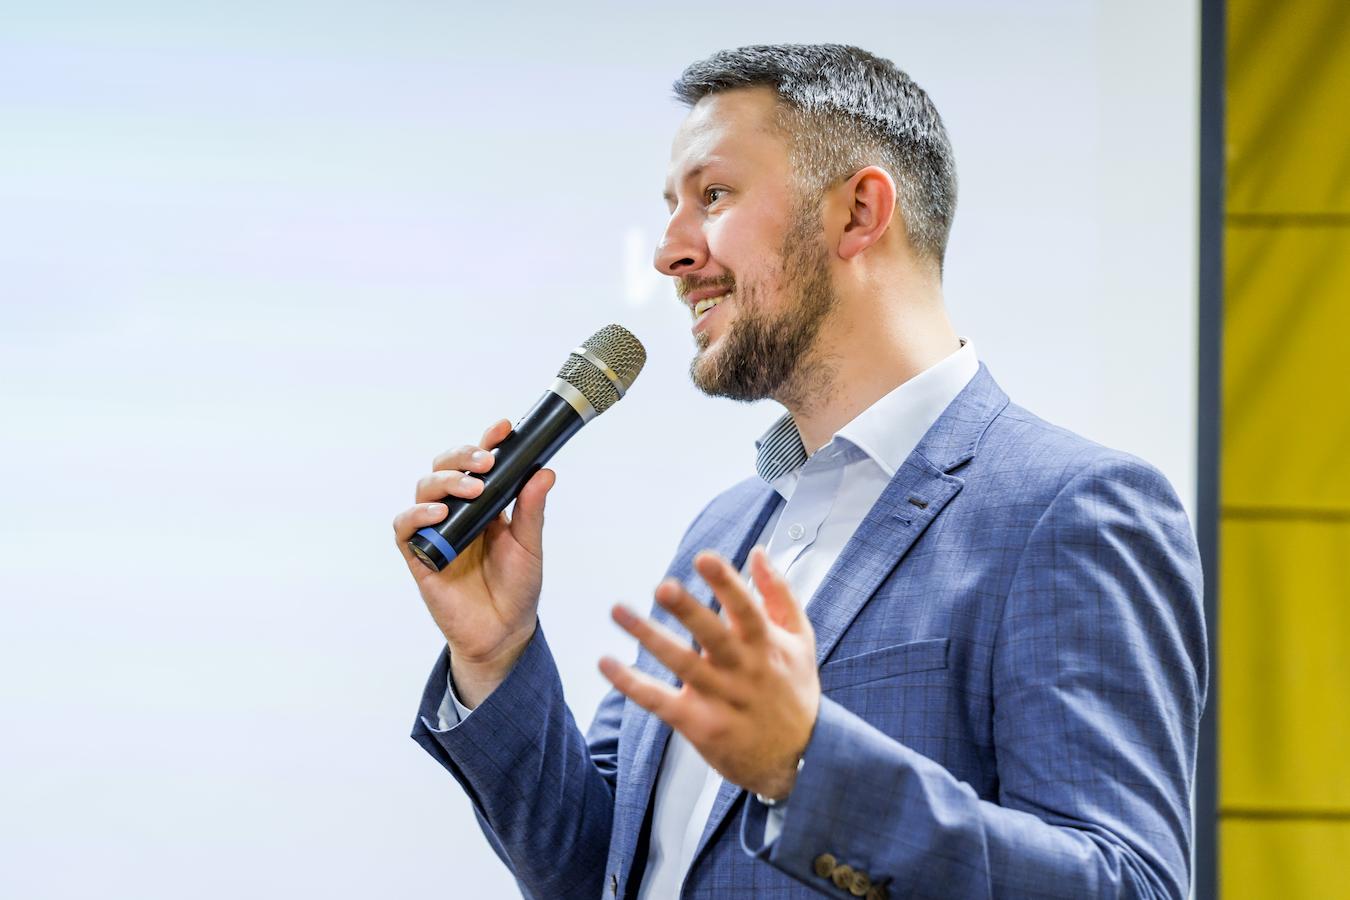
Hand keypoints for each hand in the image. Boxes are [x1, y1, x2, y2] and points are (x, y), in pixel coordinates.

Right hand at [392, 418, 556, 706]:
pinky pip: (405, 526)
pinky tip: (438, 514)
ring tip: (472, 490)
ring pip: (424, 489)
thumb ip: (531, 510)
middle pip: (445, 467)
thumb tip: (546, 472)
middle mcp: (457, 511)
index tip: (504, 427)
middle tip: (486, 462)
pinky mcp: (419, 554)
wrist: (503, 632)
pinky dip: (417, 515)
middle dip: (463, 457)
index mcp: (485, 503)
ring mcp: (436, 530)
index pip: (480, 462)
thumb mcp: (529, 546)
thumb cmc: (517, 588)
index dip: (487, 441)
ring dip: (445, 482)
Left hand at [600, 548, 819, 799]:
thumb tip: (758, 553)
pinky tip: (608, 663)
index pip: (747, 609)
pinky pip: (659, 701)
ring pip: (681, 664)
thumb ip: (778, 593)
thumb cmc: (793, 692)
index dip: (726, 583)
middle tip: (664, 587)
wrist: (799, 759)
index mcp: (766, 645)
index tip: (704, 559)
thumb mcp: (800, 639)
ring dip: (648, 637)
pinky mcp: (699, 724)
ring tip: (620, 611)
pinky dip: (632, 683)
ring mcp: (720, 698)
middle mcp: (743, 670)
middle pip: (713, 636)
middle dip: (689, 611)